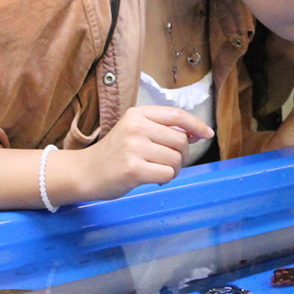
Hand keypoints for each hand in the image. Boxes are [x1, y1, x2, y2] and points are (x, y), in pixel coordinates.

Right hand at [75, 105, 213, 200]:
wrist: (86, 172)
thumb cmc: (115, 153)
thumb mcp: (135, 131)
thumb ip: (162, 129)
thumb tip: (196, 133)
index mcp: (138, 114)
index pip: (177, 115)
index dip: (196, 124)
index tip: (207, 134)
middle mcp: (136, 127)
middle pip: (180, 141)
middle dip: (182, 155)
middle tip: (168, 162)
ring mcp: (134, 148)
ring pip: (176, 159)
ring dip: (173, 170)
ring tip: (157, 171)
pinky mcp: (133, 169)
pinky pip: (167, 174)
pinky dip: (166, 179)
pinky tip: (153, 179)